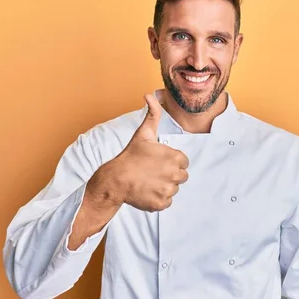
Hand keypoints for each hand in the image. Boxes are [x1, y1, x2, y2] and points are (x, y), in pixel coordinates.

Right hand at [93, 93, 188, 211]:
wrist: (115, 179)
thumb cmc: (130, 156)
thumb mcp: (143, 133)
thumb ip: (152, 114)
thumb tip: (149, 94)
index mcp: (175, 158)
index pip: (183, 162)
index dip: (170, 161)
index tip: (157, 161)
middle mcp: (175, 174)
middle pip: (181, 176)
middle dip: (169, 174)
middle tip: (152, 171)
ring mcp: (168, 190)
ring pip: (173, 189)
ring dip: (163, 186)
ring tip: (148, 181)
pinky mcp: (161, 203)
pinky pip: (167, 201)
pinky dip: (158, 198)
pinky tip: (146, 191)